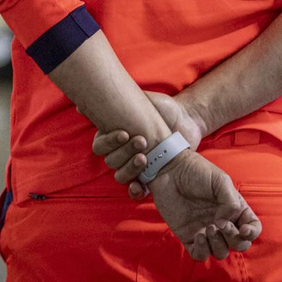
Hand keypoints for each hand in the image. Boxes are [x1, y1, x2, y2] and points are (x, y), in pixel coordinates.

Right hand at [91, 92, 207, 198]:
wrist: (187, 120)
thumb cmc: (164, 108)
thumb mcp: (144, 100)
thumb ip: (122, 97)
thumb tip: (94, 90)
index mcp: (116, 136)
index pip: (100, 145)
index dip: (109, 142)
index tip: (124, 133)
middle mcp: (122, 152)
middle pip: (110, 160)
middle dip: (123, 152)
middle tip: (141, 141)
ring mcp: (134, 166)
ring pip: (120, 175)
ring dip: (129, 169)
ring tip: (145, 158)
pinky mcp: (149, 178)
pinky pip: (136, 190)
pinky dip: (136, 190)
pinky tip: (140, 185)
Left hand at [148, 151, 260, 261]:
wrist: (171, 170)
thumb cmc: (197, 172)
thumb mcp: (220, 181)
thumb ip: (230, 202)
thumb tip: (224, 223)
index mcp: (235, 209)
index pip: (252, 228)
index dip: (252, 233)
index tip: (244, 230)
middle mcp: (223, 223)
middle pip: (239, 244)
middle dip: (234, 239)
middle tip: (221, 224)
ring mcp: (206, 231)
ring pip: (221, 252)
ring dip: (218, 245)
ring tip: (208, 228)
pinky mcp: (188, 236)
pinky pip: (200, 255)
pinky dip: (202, 251)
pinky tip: (198, 236)